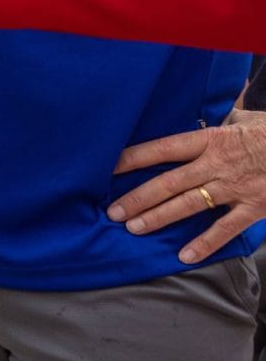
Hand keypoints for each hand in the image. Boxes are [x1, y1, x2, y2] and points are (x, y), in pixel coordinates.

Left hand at [109, 107, 265, 263]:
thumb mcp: (246, 118)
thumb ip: (223, 117)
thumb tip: (215, 103)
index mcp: (211, 139)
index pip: (163, 148)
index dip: (135, 158)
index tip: (109, 167)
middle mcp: (217, 164)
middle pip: (168, 182)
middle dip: (138, 197)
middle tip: (113, 211)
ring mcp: (235, 187)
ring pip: (188, 205)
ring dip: (159, 218)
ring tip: (134, 228)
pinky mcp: (255, 207)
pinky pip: (225, 229)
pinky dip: (205, 244)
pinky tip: (184, 257)